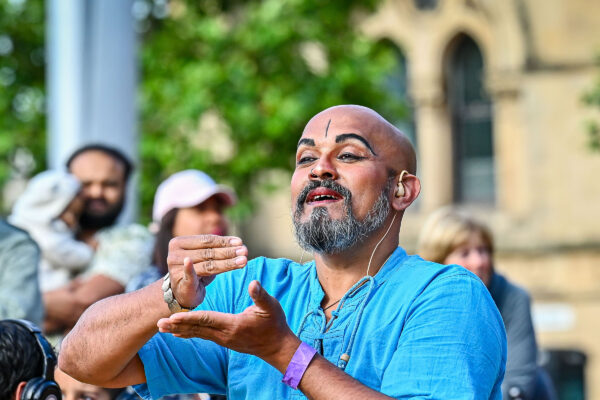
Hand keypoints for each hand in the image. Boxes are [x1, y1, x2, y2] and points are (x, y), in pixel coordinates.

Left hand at [157, 280, 300, 370]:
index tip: (173, 316)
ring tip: (162, 327)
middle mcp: (224, 335)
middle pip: (197, 328)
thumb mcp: (271, 307)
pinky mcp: (224, 340)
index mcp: (233, 325)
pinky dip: (189, 332)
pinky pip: (202, 335)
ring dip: (179, 329)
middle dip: (177, 325)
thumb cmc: (275, 324)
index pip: (207, 319)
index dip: (189, 317)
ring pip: (197, 333)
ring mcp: (223, 339)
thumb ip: (260, 295)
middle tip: (158, 323)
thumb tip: (253, 282)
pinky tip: (178, 332)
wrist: (278, 347)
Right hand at [167, 235, 247, 309]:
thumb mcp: (206, 258)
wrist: (183, 294)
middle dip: (228, 252)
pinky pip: (189, 276)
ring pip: (207, 264)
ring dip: (227, 262)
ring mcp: (175, 268)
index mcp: (180, 242)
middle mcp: (175, 254)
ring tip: (243, 261)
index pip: (206, 240)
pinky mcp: (179, 282)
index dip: (224, 241)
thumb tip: (239, 243)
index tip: (240, 242)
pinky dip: (191, 270)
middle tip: (245, 251)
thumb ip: (217, 249)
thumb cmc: (198, 272)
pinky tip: (191, 263)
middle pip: (208, 252)